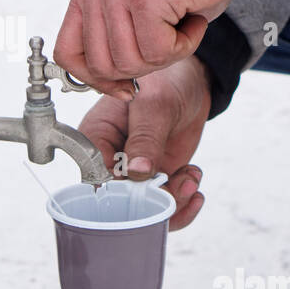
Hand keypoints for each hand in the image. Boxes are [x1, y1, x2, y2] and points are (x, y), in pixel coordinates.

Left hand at [55, 0, 255, 98]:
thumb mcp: (137, 8)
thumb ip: (115, 41)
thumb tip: (111, 87)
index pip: (66, 53)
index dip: (93, 80)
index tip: (124, 86)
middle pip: (102, 66)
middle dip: (141, 68)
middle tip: (168, 41)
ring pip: (130, 63)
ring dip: (167, 56)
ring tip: (182, 25)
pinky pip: (160, 52)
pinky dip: (186, 45)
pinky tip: (194, 18)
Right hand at [78, 57, 211, 230]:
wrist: (191, 81)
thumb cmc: (164, 81)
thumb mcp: (154, 106)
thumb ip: (145, 138)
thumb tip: (137, 171)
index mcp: (96, 138)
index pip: (98, 177)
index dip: (122, 191)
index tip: (149, 187)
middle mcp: (110, 159)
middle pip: (121, 200)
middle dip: (152, 201)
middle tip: (180, 185)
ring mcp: (134, 171)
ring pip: (145, 207)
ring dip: (172, 200)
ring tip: (191, 178)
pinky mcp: (155, 177)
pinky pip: (162, 203)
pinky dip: (181, 200)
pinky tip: (193, 182)